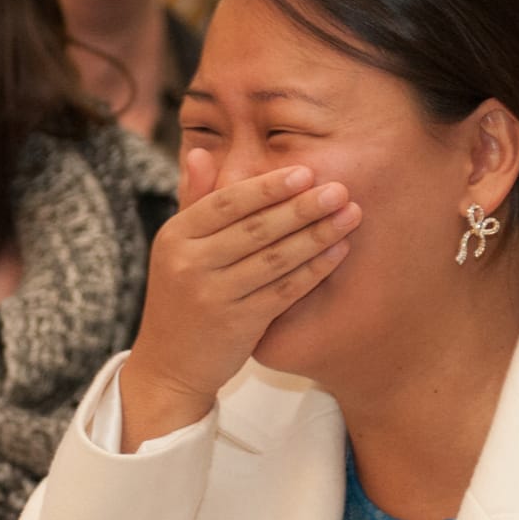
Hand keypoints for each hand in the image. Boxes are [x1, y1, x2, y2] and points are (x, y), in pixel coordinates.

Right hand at [120, 148, 361, 449]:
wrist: (168, 367)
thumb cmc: (180, 300)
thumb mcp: (175, 250)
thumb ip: (192, 202)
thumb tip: (202, 151)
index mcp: (174, 237)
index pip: (226, 203)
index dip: (267, 187)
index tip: (305, 172)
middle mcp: (189, 265)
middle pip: (254, 229)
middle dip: (301, 208)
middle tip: (339, 189)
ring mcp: (212, 296)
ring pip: (273, 259)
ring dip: (316, 235)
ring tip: (350, 214)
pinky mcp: (236, 325)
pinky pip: (282, 291)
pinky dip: (313, 270)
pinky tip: (338, 251)